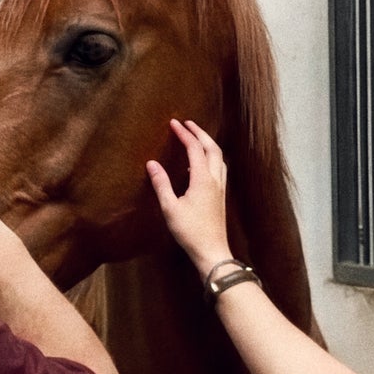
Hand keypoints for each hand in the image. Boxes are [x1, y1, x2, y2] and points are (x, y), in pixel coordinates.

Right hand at [146, 119, 232, 274]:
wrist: (211, 250)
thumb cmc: (189, 231)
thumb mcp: (170, 208)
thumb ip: (161, 184)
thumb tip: (152, 164)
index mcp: (203, 178)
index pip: (194, 148)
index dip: (184, 134)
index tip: (174, 123)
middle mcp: (215, 178)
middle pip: (212, 147)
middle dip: (200, 133)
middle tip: (187, 124)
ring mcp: (220, 187)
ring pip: (219, 156)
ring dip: (208, 143)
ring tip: (196, 138)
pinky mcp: (221, 195)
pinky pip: (219, 168)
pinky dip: (211, 157)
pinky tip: (202, 164)